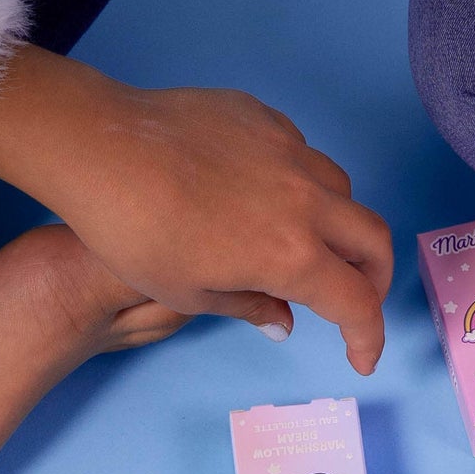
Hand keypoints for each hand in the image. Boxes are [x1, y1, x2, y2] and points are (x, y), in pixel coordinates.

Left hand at [0, 45, 392, 371]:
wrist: (99, 149)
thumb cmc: (134, 234)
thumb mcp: (189, 292)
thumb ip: (248, 306)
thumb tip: (283, 322)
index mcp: (291, 256)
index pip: (356, 304)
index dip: (367, 337)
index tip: (360, 356)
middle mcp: (304, 200)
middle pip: (374, 240)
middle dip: (375, 278)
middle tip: (354, 298)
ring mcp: (287, 151)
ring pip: (342, 190)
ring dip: (340, 225)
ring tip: (308, 242)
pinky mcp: (263, 118)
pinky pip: (302, 153)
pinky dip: (301, 183)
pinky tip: (263, 193)